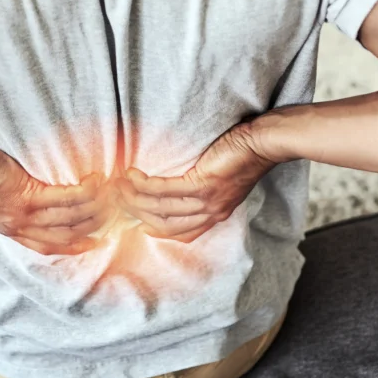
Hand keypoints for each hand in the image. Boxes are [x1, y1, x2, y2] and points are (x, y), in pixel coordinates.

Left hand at [0, 139, 107, 254]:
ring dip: (93, 206)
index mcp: (14, 231)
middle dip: (92, 225)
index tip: (95, 241)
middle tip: (112, 213)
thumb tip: (40, 199)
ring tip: (109, 192)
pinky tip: (95, 181)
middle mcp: (21, 228)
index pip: (50, 246)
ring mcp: (24, 214)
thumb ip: (19, 206)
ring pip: (69, 218)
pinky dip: (83, 191)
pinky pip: (64, 198)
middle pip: (66, 235)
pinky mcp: (26, 196)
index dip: (75, 246)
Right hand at [116, 120, 281, 242]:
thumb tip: (174, 186)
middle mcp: (209, 214)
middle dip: (136, 211)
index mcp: (214, 215)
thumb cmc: (241, 154)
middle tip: (117, 197)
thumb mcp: (221, 180)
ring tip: (119, 184)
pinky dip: (145, 183)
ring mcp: (206, 201)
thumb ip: (201, 190)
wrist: (260, 143)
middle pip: (163, 222)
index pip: (179, 234)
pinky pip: (165, 189)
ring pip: (160, 207)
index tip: (136, 220)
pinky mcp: (202, 184)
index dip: (154, 229)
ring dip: (135, 196)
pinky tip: (132, 175)